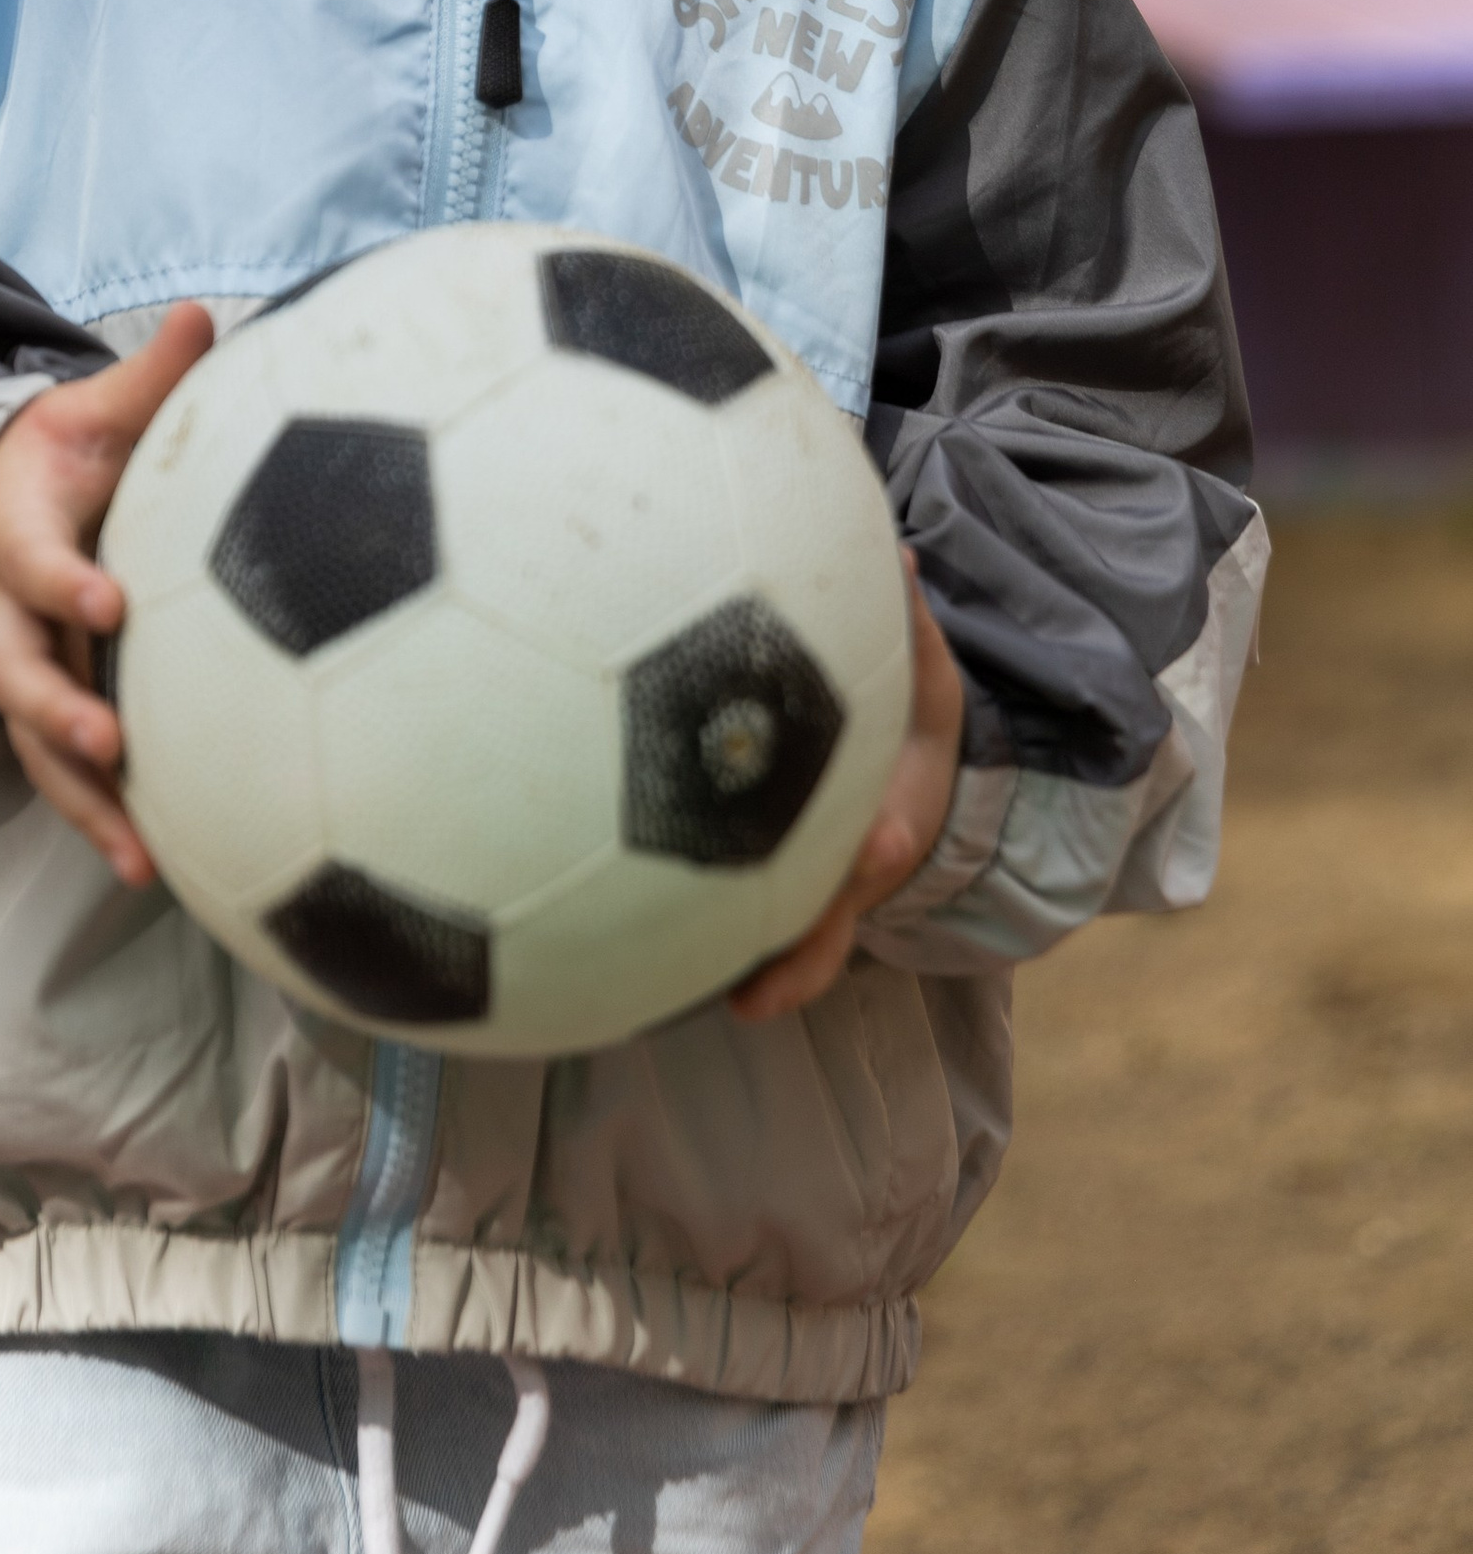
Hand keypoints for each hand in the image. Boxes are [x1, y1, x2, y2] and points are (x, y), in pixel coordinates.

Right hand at [0, 303, 214, 886]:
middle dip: (59, 710)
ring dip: (81, 797)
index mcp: (21, 535)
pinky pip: (64, 774)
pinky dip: (100, 818)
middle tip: (110, 739)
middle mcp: (9, 613)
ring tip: (136, 856)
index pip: (36, 563)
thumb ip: (149, 375)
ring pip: (35, 745)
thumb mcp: (91, 410)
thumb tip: (204, 314)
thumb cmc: (62, 453)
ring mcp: (24, 669)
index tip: (113, 600)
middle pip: (18, 673)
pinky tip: (155, 869)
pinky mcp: (48, 710)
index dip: (67, 583)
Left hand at [728, 555, 964, 1023]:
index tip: (877, 847)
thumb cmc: (908, 724)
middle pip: (829, 922)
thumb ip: (910, 622)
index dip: (876, 846)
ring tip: (684, 999)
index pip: (883, 838)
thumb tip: (894, 554)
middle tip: (756, 993)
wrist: (920, 787)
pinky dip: (706, 955)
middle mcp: (852, 873)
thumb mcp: (926, 677)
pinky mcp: (784, 904)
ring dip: (754, 976)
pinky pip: (748, 936)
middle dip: (800, 952)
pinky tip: (627, 953)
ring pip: (793, 952)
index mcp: (889, 815)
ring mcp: (822, 899)